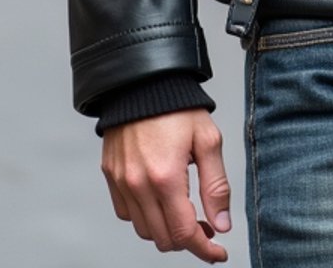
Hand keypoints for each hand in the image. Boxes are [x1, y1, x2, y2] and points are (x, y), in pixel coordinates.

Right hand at [101, 108, 230, 261]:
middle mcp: (139, 185)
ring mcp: (121, 183)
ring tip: (185, 212)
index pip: (184, 233)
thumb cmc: (178, 107)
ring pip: (144, 230)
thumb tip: (222, 224)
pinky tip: (161, 200)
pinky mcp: (111, 177)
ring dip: (166, 230)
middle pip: (163, 238)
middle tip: (207, 226)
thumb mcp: (208, 141)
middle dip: (188, 240)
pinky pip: (127, 213)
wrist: (143, 82)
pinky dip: (145, 217)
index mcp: (166, 177)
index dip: (204, 249)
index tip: (218, 252)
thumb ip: (216, 186)